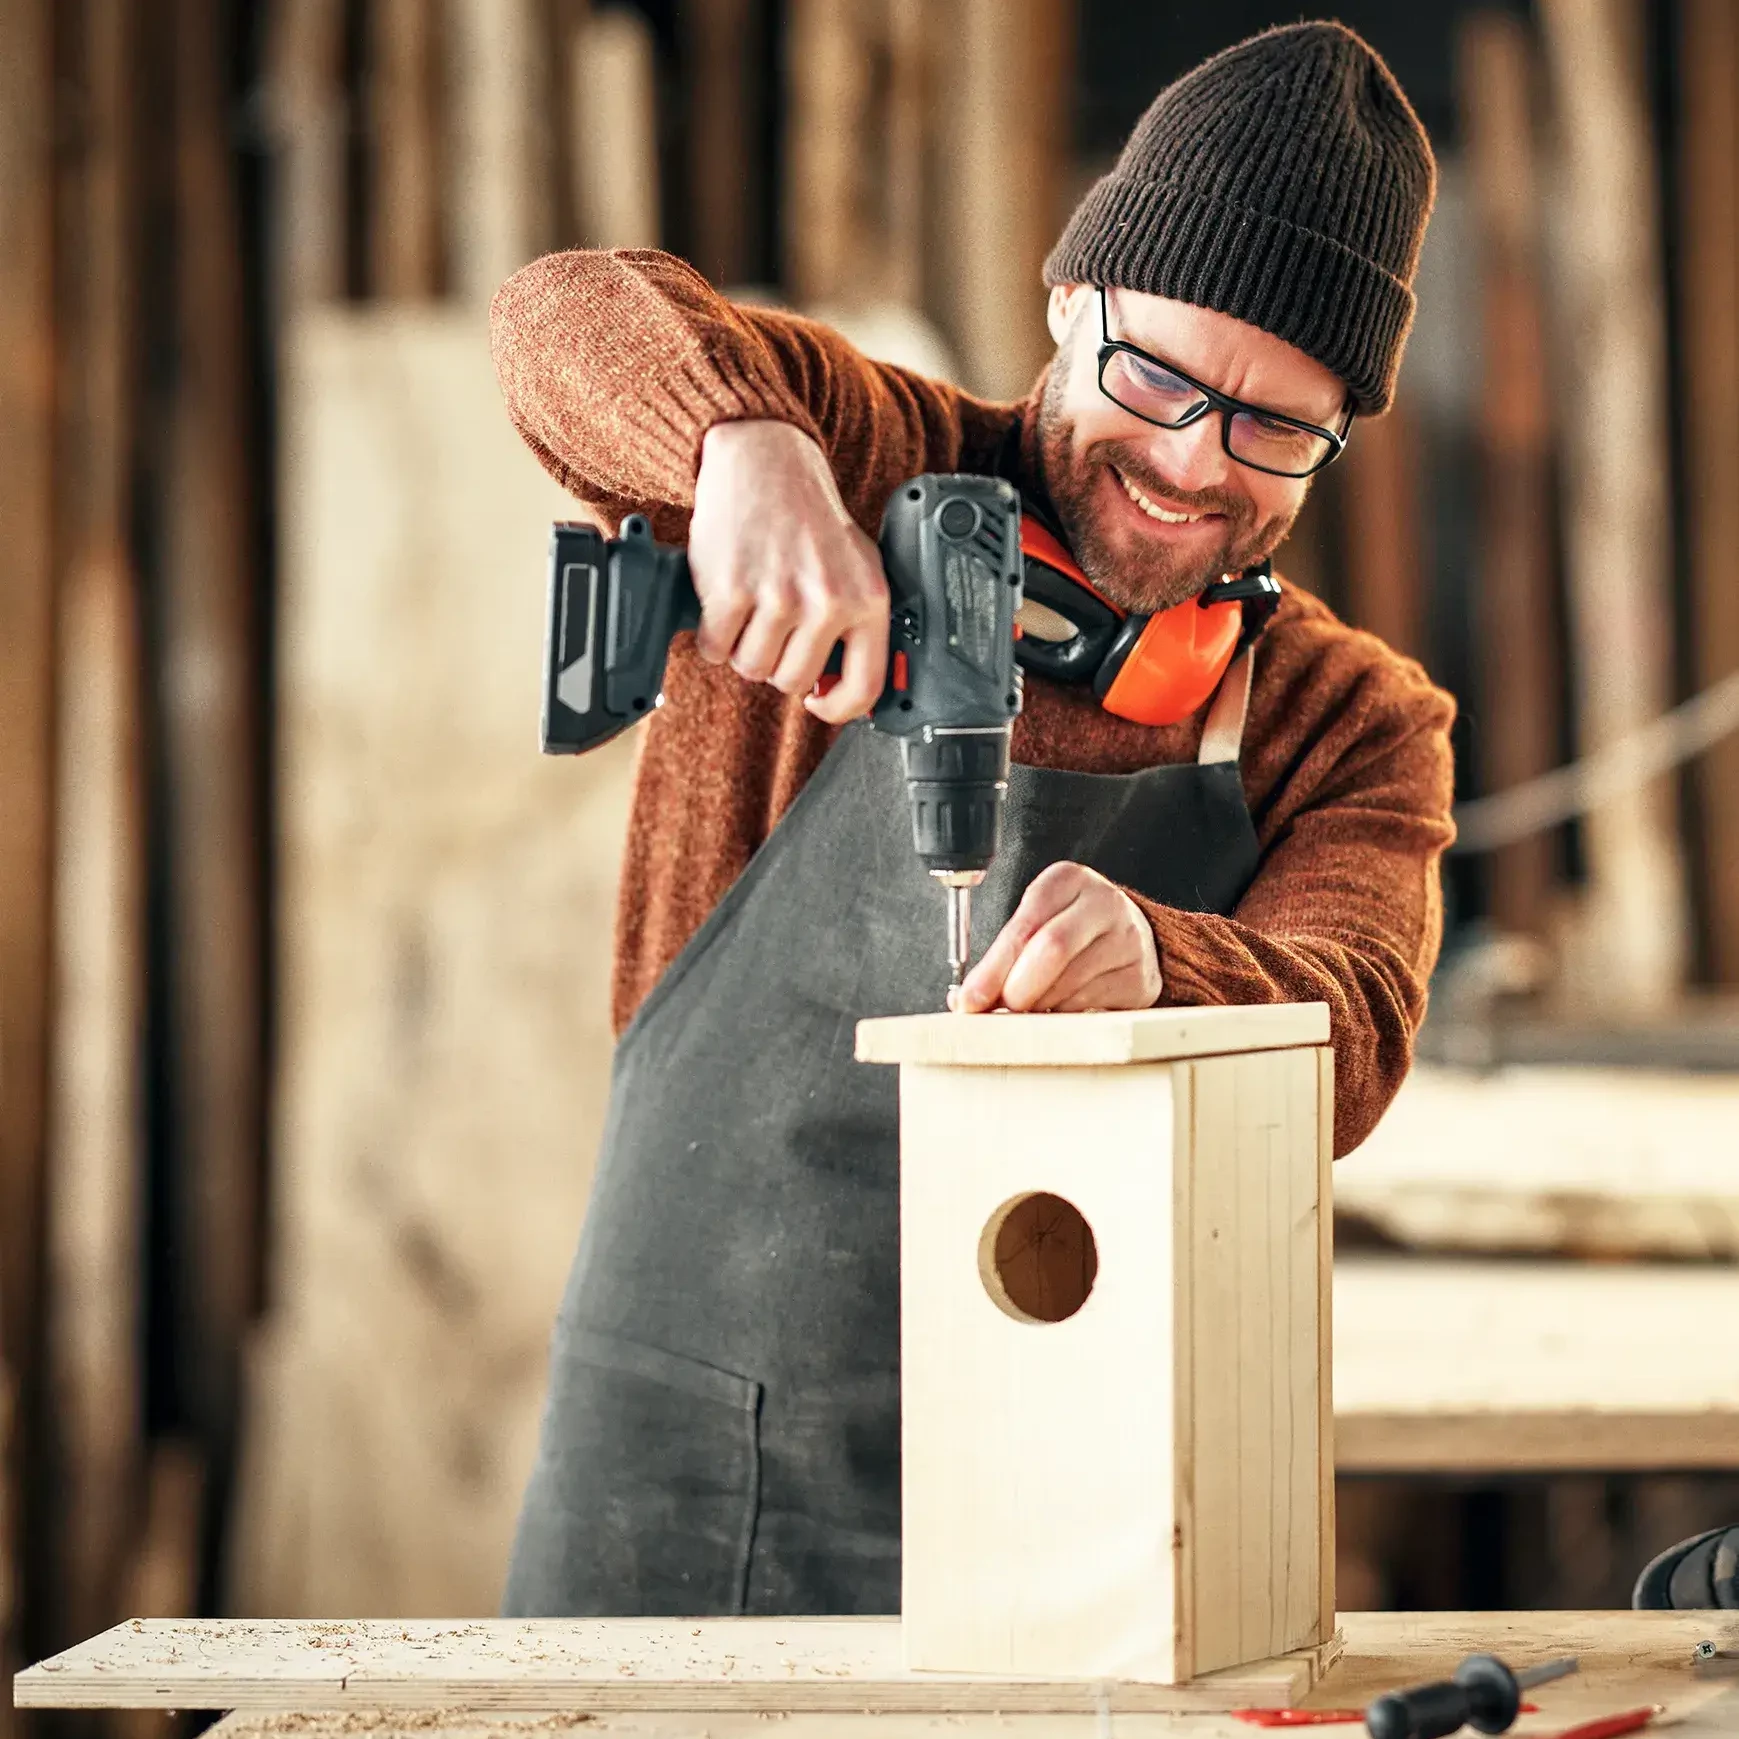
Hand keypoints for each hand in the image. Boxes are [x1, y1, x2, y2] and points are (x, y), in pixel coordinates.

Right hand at [689, 420, 888, 722]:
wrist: (765, 460)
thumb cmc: (808, 518)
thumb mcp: (857, 566)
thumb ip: (857, 625)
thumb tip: (843, 690)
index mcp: (868, 600)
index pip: (865, 687)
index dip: (837, 708)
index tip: (819, 702)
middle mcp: (829, 601)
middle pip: (793, 682)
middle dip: (775, 662)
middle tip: (772, 625)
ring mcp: (780, 597)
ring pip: (751, 668)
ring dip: (742, 647)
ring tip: (750, 606)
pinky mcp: (732, 591)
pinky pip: (715, 648)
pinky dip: (712, 632)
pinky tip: (725, 600)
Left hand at [954, 863, 1162, 1013]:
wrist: (1129, 936)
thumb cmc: (1070, 928)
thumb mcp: (1037, 922)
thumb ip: (1003, 954)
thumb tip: (966, 999)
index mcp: (1068, 879)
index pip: (1025, 925)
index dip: (994, 967)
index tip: (971, 999)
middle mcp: (1105, 902)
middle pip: (1052, 949)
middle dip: (1016, 988)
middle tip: (1001, 1009)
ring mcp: (1128, 940)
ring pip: (1071, 983)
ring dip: (1040, 1006)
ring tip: (1030, 1008)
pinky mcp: (1140, 977)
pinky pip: (1092, 1005)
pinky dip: (1066, 1014)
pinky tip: (1060, 1008)